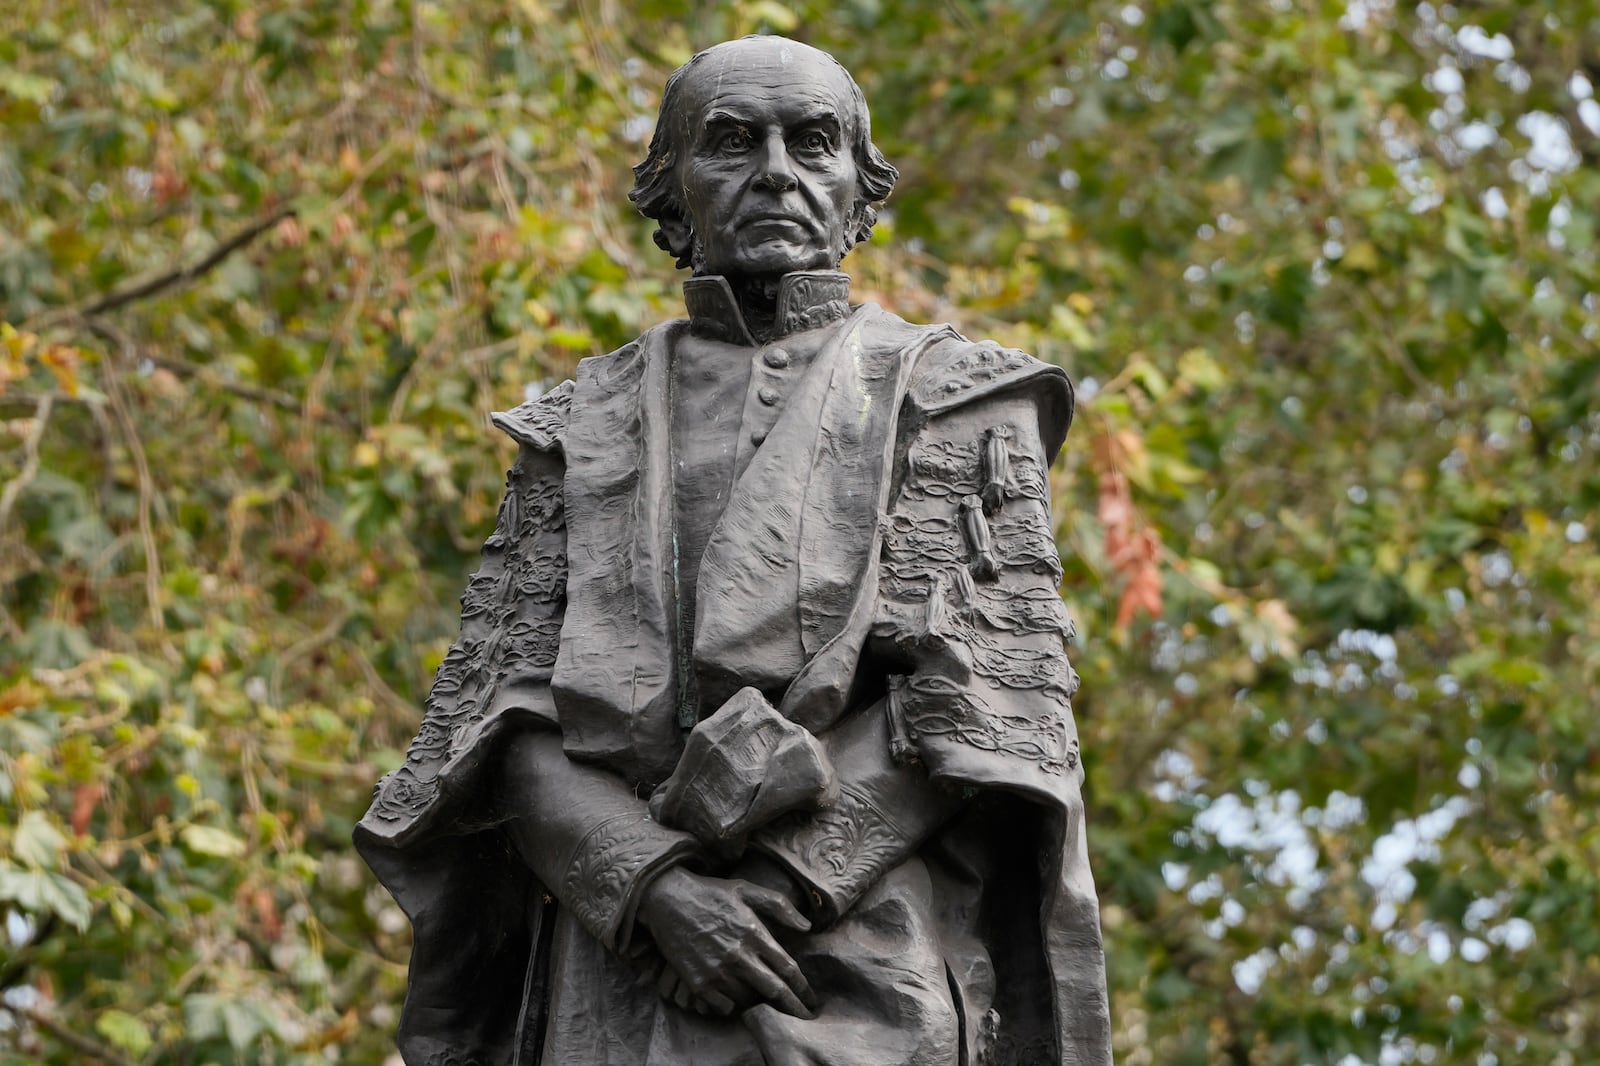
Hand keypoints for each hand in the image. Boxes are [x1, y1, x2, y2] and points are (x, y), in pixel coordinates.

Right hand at [637, 866, 814, 1017]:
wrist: (667, 900)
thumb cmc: (711, 893)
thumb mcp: (747, 889)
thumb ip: (780, 906)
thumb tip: (807, 926)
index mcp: (754, 933)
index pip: (788, 969)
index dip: (803, 988)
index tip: (811, 998)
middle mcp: (738, 956)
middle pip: (774, 991)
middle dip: (793, 1007)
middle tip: (803, 1016)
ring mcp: (717, 972)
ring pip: (750, 1000)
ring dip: (762, 1004)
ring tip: (770, 1006)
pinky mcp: (698, 983)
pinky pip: (724, 1006)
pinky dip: (735, 1006)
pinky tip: (740, 1000)